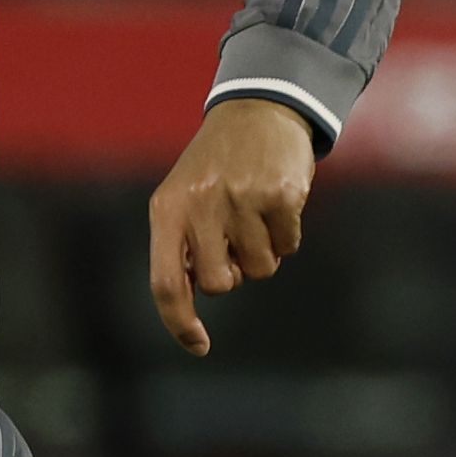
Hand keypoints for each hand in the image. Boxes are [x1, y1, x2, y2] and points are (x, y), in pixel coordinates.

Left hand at [148, 98, 316, 355]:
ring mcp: (242, 199)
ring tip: (256, 214)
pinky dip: (287, 235)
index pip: (166, 283)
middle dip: (233, 274)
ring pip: (260, 270)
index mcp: (167, 210)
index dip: (179, 322)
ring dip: (263, 253)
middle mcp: (200, 205)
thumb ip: (181, 246)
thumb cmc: (215, 167)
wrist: (257, 110)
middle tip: (235, 242)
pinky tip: (278, 204)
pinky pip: (289, 247)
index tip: (199, 345)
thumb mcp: (181, 198)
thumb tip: (192, 297)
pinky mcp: (281, 194)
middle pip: (220, 285)